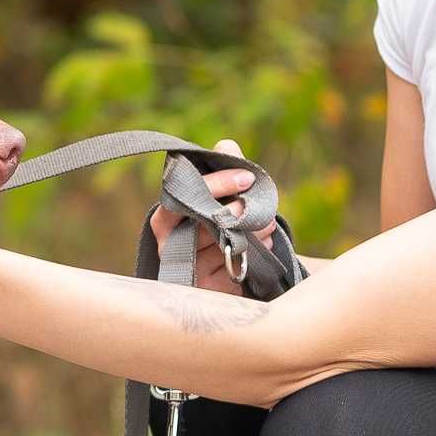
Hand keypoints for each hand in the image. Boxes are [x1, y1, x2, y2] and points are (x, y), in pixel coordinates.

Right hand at [147, 137, 274, 295]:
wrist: (234, 275)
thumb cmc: (221, 230)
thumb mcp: (225, 199)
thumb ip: (225, 171)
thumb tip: (226, 145)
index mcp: (167, 219)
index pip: (179, 198)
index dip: (212, 185)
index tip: (246, 176)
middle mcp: (170, 245)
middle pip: (198, 222)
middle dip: (233, 208)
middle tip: (259, 203)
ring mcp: (186, 270)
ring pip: (218, 245)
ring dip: (248, 230)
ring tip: (267, 223)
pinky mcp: (205, 289)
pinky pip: (229, 268)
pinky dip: (251, 253)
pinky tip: (266, 245)